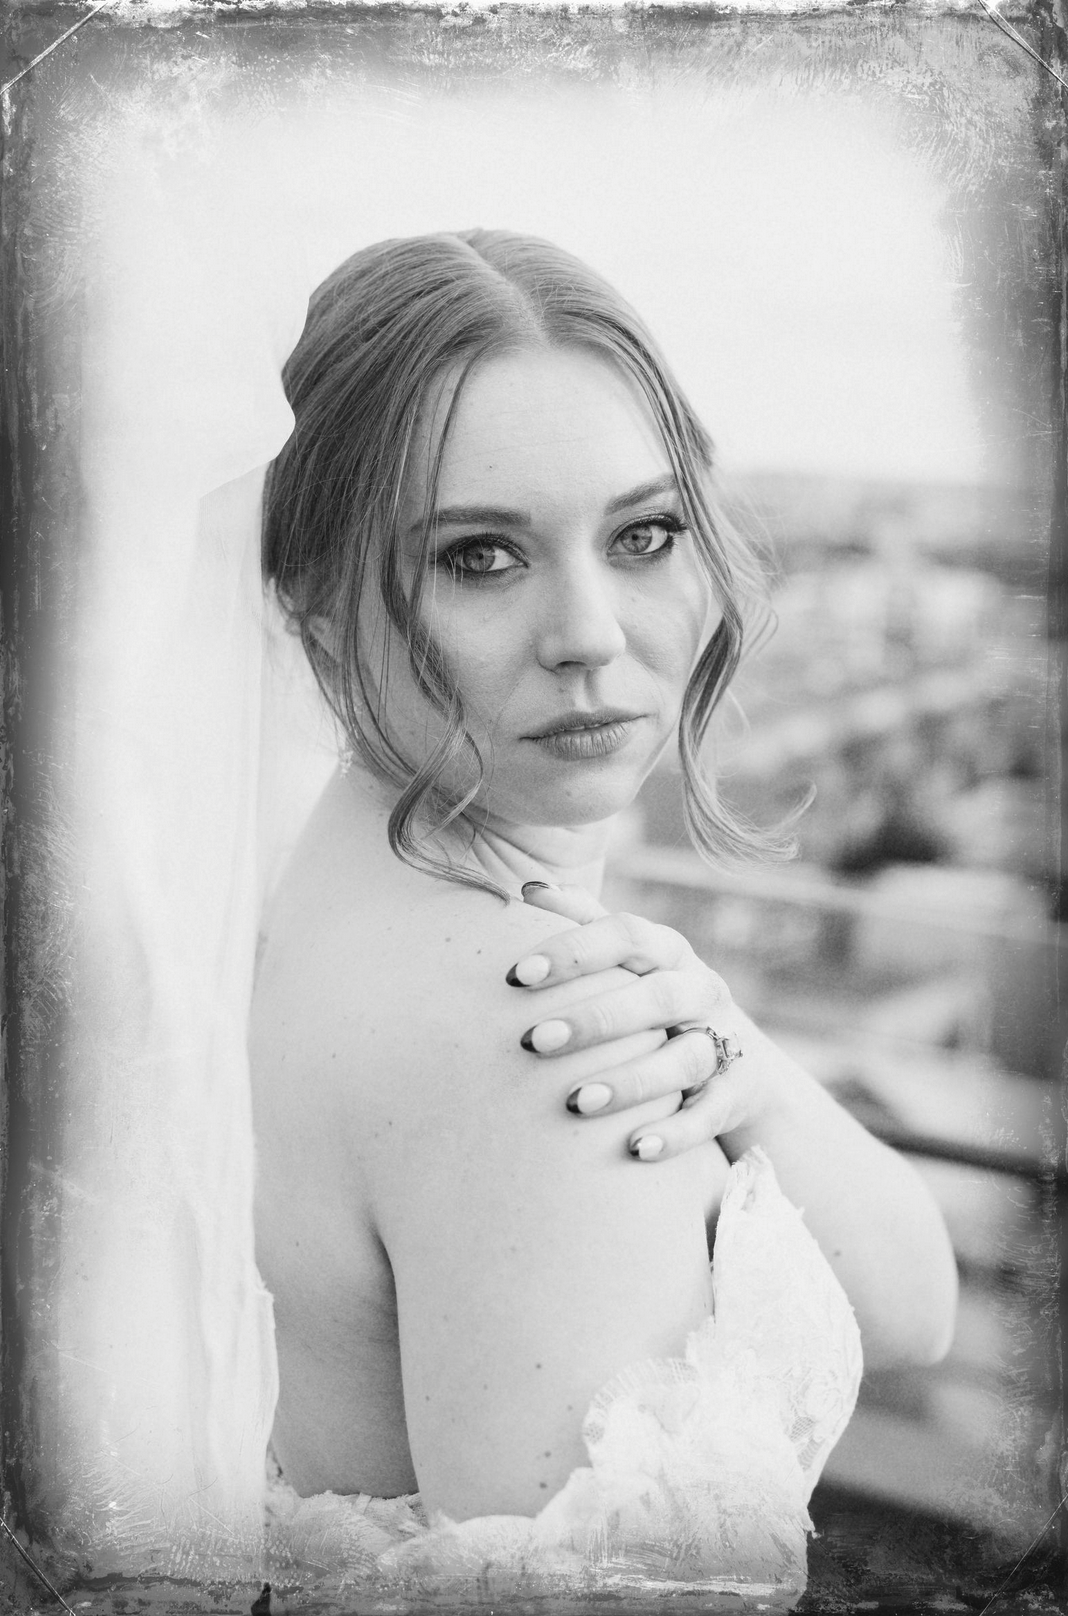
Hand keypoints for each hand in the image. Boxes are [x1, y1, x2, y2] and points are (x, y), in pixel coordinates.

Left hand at [508, 881, 762, 1162]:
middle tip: (533, 1041)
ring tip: (574, 1103)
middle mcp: (699, 990)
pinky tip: (634, 1149)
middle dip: (594, 1020)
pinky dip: (675, 1133)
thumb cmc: (656, 1001)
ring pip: (684, 1059)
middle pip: (654, 998)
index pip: (624, 935)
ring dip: (630, 1081)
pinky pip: (708, 1115)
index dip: (573, 951)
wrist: (742, 1065)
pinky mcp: (735, 1095)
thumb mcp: (631, 959)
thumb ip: (585, 921)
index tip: (515, 975)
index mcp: (667, 950)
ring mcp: (723, 1043)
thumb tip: (526, 888)